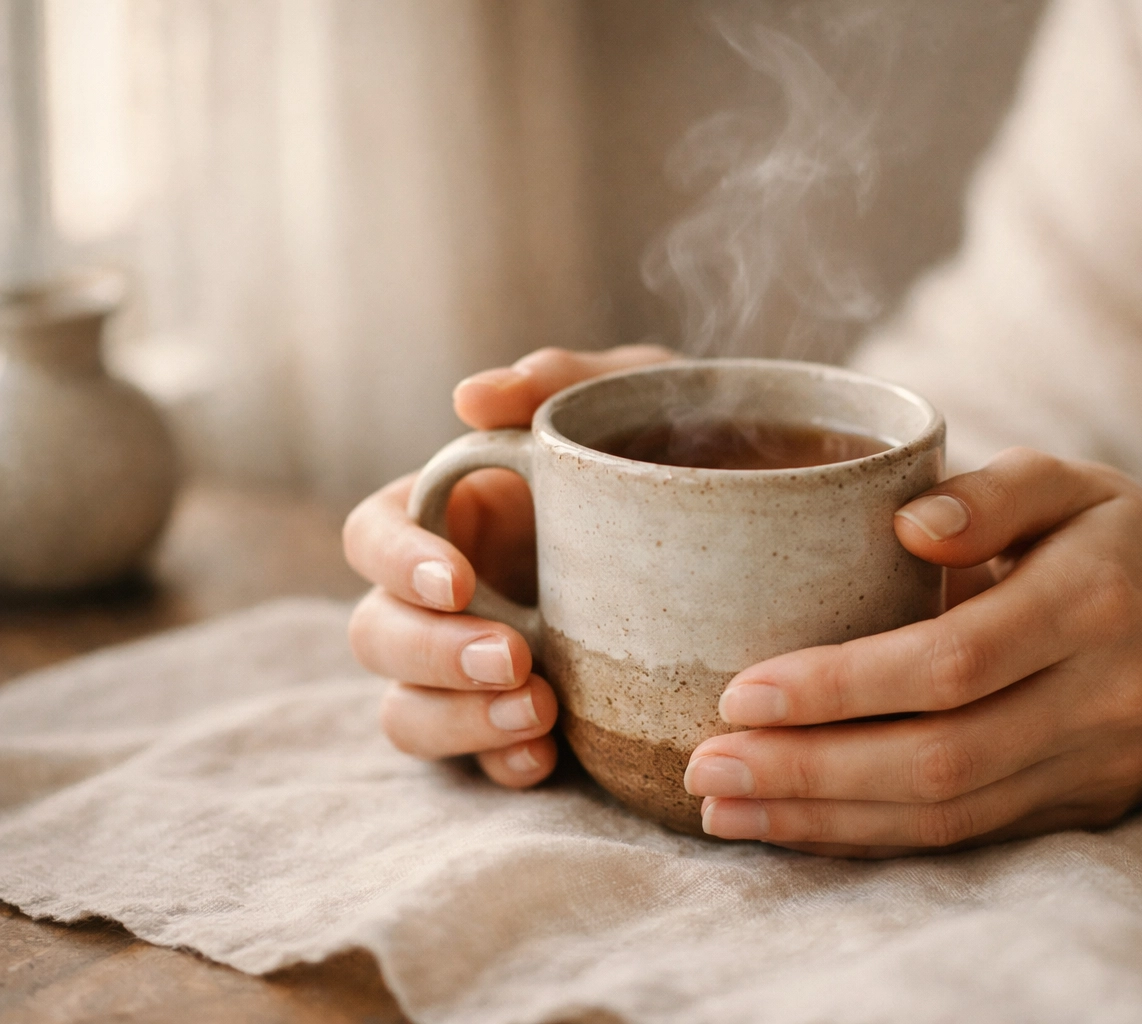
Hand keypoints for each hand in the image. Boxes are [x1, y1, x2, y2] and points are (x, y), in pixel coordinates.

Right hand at [344, 345, 673, 785]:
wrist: (760, 537)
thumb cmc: (678, 448)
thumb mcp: (637, 401)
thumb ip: (561, 383)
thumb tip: (470, 396)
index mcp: (454, 513)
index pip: (375, 533)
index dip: (396, 559)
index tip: (457, 580)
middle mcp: (450, 597)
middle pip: (376, 634)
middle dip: (431, 653)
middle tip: (517, 656)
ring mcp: (477, 669)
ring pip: (407, 711)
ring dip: (458, 719)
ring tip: (541, 713)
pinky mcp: (519, 726)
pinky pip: (476, 764)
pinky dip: (500, 764)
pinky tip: (546, 758)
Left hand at [683, 448, 1141, 857]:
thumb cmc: (1132, 541)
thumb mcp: (1076, 481)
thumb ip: (994, 491)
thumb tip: (906, 525)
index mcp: (1094, 600)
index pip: (953, 662)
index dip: (842, 687)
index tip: (742, 690)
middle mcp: (1103, 697)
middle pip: (941, 761)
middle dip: (809, 773)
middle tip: (703, 766)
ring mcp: (1098, 769)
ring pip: (949, 819)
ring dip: (826, 821)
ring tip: (724, 810)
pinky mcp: (1085, 812)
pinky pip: (968, 840)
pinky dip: (874, 840)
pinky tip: (799, 825)